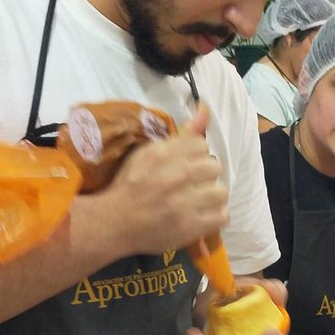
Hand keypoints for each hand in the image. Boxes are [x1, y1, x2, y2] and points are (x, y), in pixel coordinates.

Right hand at [102, 103, 228, 255]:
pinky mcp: (190, 226)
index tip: (186, 164)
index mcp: (164, 154)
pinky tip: (202, 216)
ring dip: (212, 197)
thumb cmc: (130, 185)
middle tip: (193, 184)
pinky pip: (222, 216)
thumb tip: (206, 107)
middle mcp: (177, 175)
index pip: (201, 145)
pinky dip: (214, 217)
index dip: (195, 155)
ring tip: (200, 201)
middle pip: (214, 166)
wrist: (113, 222)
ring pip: (221, 192)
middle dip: (205, 175)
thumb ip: (182, 133)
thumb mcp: (148, 152)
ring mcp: (185, 203)